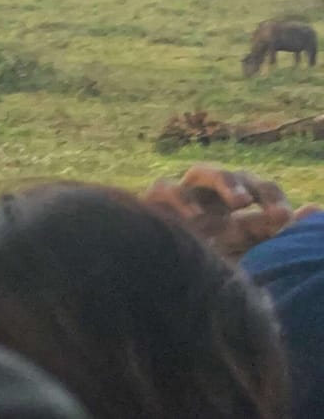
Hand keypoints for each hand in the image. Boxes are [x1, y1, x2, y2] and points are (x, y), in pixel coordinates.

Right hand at [142, 163, 318, 258]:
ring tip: (238, 203)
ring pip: (201, 173)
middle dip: (247, 184)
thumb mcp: (251, 252)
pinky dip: (180, 199)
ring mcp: (183, 198)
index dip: (273, 199)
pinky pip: (166, 189)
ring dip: (222, 182)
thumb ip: (278, 233)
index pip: (261, 190)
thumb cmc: (210, 268)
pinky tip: (196, 218)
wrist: (164, 288)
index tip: (284, 219)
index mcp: (237, 209)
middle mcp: (212, 198)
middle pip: (232, 174)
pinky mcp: (154, 204)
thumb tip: (315, 209)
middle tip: (258, 203)